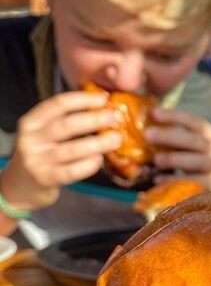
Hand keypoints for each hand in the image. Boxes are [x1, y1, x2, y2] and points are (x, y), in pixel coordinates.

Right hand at [2, 90, 120, 212]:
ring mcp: (37, 160)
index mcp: (31, 122)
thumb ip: (64, 123)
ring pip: (71, 149)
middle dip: (92, 120)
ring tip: (116, 139)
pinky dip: (89, 164)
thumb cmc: (40, 156)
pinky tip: (100, 160)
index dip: (81, 99)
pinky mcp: (46, 179)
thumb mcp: (43, 135)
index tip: (102, 98)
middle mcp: (31, 139)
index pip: (57, 105)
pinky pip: (72, 171)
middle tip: (113, 117)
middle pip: (65, 126)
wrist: (19, 187)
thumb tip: (102, 111)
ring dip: (97, 143)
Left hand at [147, 107, 210, 190]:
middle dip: (169, 137)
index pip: (194, 122)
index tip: (154, 113)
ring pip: (196, 161)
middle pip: (194, 140)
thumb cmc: (198, 162)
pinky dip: (174, 180)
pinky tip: (159, 179)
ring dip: (174, 159)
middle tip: (147, 134)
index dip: (175, 116)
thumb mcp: (191, 147)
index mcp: (209, 134)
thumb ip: (174, 138)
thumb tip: (144, 127)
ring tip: (155, 160)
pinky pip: (193, 182)